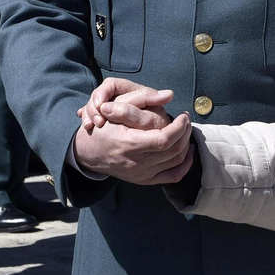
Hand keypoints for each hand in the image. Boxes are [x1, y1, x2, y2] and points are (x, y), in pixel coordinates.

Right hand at [71, 77, 192, 184]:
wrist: (88, 153)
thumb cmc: (103, 128)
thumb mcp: (115, 109)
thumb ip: (140, 100)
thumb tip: (168, 94)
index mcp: (130, 144)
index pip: (164, 140)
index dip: (179, 127)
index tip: (183, 116)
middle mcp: (137, 163)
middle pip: (174, 150)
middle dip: (185, 133)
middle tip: (186, 120)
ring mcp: (141, 174)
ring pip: (176, 162)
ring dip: (186, 145)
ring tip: (186, 131)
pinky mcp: (144, 180)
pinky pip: (173, 176)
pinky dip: (184, 164)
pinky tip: (186, 150)